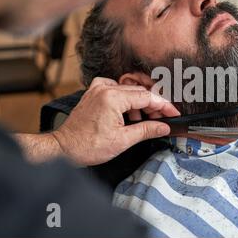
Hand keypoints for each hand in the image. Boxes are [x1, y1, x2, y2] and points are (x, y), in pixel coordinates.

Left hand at [52, 77, 179, 165]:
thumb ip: (147, 130)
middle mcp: (105, 89)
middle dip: (153, 106)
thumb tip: (163, 127)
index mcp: (113, 98)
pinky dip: (124, 98)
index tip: (173, 113)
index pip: (147, 97)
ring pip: (128, 90)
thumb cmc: (87, 146)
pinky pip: (115, 89)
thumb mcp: (123, 140)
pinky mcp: (93, 93)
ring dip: (138, 103)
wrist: (64, 148)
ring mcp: (97, 89)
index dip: (163, 106)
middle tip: (161, 120)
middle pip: (139, 92)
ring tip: (141, 120)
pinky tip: (126, 111)